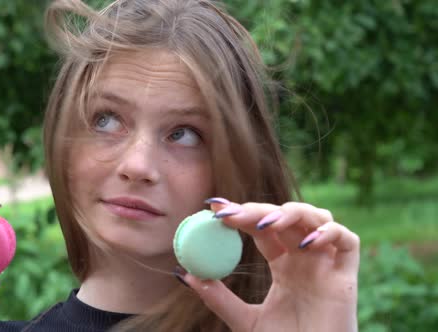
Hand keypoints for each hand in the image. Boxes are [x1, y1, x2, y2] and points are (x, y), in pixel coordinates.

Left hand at [183, 199, 359, 331]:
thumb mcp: (243, 320)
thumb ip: (217, 297)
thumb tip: (183, 274)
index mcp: (284, 265)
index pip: (263, 228)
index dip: (242, 214)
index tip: (215, 208)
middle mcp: (305, 259)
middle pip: (286, 217)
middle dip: (259, 210)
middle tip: (232, 213)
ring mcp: (327, 264)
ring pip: (318, 218)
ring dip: (292, 213)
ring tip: (266, 223)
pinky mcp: (347, 277)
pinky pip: (348, 241)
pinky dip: (329, 232)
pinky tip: (305, 243)